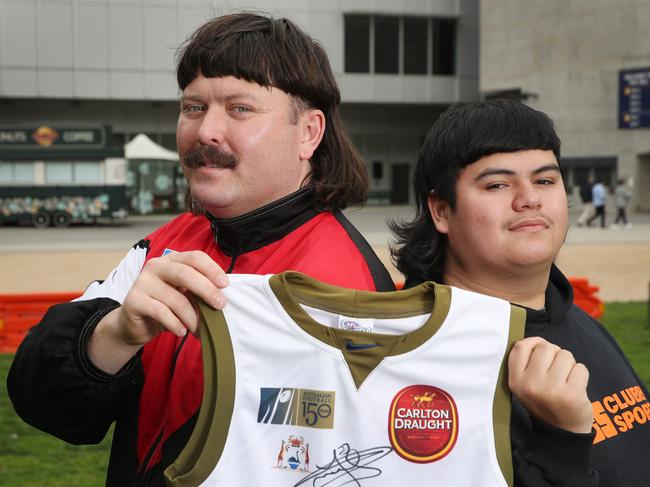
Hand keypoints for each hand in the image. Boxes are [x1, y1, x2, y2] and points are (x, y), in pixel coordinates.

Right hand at [88, 251, 227, 372]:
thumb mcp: (184, 294)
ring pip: (176, 299)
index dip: (212, 269)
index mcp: (171, 260)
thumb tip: (221, 297)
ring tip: (199, 329)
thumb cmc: (165, 306)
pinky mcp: (134, 300)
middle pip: (185, 274)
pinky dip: (175, 324)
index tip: (225, 284)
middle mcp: (156, 266)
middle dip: (206, 290)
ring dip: (192, 317)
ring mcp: (143, 282)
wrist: (135, 324)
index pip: (194, 257)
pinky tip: (182, 331)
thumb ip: (198, 290)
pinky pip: (161, 312)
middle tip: (220, 306)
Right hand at [508, 337, 592, 433]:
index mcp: (515, 380)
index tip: (540, 350)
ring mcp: (551, 390)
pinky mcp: (572, 394)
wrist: (561, 432)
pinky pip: (581, 368)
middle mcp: (530, 384)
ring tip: (565, 380)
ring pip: (565, 355)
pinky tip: (575, 387)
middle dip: (555, 354)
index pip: (520, 346)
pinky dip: (581, 374)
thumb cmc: (544, 400)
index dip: (533, 343)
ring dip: (569, 364)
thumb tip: (537, 341)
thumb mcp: (524, 385)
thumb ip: (525, 363)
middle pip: (546, 347)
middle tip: (556, 370)